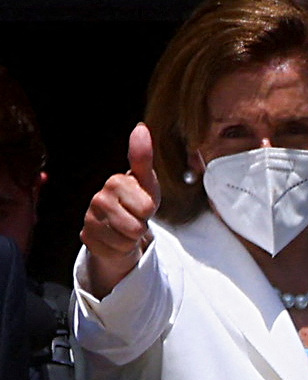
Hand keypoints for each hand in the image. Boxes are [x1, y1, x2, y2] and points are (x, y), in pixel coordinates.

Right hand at [81, 123, 160, 296]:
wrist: (122, 223)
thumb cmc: (138, 198)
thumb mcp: (146, 180)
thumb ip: (143, 156)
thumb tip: (140, 128)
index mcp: (115, 181)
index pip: (147, 207)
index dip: (149, 209)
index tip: (142, 202)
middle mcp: (98, 199)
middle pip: (136, 226)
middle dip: (141, 225)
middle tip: (134, 216)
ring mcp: (90, 219)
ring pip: (126, 240)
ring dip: (131, 237)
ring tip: (126, 226)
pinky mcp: (86, 238)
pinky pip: (115, 251)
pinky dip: (120, 248)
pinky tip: (115, 237)